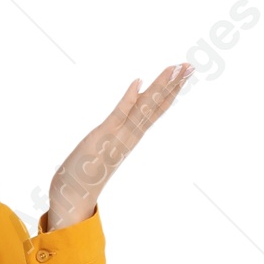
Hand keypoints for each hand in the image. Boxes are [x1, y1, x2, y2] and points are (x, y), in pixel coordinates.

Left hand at [46, 64, 192, 229]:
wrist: (73, 198)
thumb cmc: (85, 173)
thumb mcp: (104, 148)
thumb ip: (114, 137)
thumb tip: (122, 125)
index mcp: (131, 137)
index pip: (156, 109)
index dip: (171, 90)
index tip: (184, 72)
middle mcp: (130, 136)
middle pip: (156, 106)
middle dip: (173, 85)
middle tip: (190, 65)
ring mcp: (118, 137)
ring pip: (143, 108)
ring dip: (159, 87)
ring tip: (175, 68)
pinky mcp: (102, 137)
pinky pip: (118, 115)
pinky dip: (128, 99)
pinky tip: (138, 82)